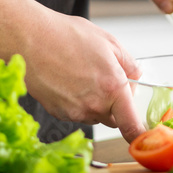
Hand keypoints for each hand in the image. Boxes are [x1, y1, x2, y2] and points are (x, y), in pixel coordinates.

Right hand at [20, 9, 145, 142]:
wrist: (29, 39)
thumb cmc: (66, 36)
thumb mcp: (108, 42)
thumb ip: (129, 64)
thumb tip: (136, 77)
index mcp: (113, 88)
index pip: (132, 126)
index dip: (139, 134)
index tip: (142, 135)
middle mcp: (94, 105)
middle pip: (113, 118)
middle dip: (115, 106)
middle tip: (105, 81)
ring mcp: (74, 112)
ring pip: (93, 115)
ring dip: (94, 102)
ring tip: (80, 74)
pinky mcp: (58, 113)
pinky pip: (75, 113)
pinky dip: (76, 101)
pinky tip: (67, 80)